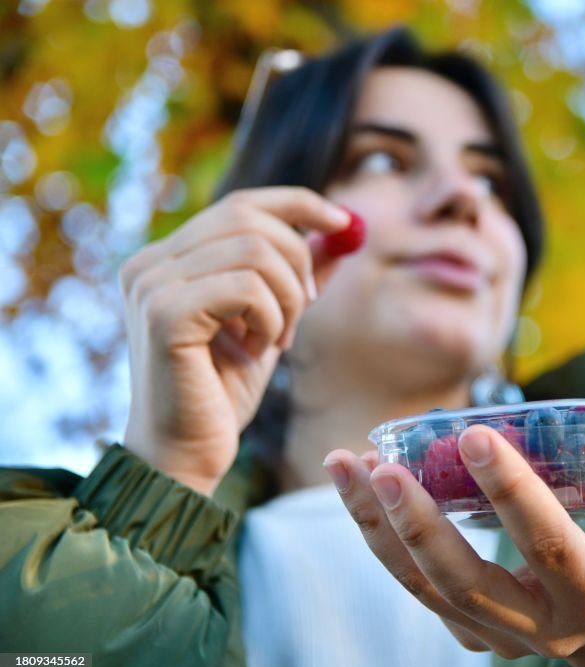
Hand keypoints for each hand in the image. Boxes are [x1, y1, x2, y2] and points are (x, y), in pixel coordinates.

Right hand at [120, 187, 351, 494]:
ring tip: (278, 339)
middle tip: (307, 307)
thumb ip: (293, 277)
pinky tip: (259, 351)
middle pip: (248, 218)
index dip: (297, 204)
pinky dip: (270, 317)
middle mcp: (150, 264)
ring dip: (286, 297)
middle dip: (297, 260)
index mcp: (167, 260)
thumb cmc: (223, 392)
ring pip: (253, 250)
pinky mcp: (165, 313)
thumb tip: (336, 234)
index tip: (343, 221)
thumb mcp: (270, 322)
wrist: (188, 453)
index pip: (239, 204)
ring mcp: (152, 285)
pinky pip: (245, 286)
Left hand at [324, 405, 584, 666]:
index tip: (473, 434)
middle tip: (383, 466)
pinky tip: (360, 486)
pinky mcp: (469, 629)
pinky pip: (417, 586)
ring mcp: (498, 637)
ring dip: (377, 527)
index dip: (511, 493)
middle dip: (419, 524)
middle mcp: (540, 631)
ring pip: (423, 589)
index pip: (548, 545)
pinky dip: (382, 537)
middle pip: (465, 583)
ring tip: (345, 465)